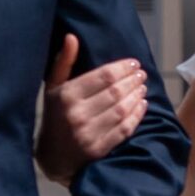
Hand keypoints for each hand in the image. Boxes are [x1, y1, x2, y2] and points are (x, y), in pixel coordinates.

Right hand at [35, 33, 146, 183]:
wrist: (52, 158)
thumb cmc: (54, 117)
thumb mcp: (52, 88)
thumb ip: (63, 62)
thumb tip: (72, 37)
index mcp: (66, 95)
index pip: (103, 76)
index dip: (123, 67)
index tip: (133, 63)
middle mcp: (76, 114)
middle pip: (115, 92)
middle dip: (133, 81)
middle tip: (141, 75)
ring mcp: (87, 134)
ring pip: (122, 110)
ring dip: (137, 97)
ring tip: (142, 88)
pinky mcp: (98, 150)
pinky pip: (124, 129)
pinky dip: (137, 116)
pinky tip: (142, 106)